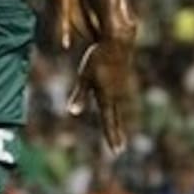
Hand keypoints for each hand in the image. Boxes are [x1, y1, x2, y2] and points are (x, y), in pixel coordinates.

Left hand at [67, 37, 134, 154]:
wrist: (119, 41)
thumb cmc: (98, 57)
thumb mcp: (85, 76)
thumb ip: (80, 95)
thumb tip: (72, 113)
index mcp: (107, 96)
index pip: (109, 121)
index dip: (112, 136)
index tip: (116, 151)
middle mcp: (116, 95)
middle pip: (115, 118)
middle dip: (116, 133)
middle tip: (119, 150)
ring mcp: (121, 88)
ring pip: (117, 109)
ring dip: (117, 123)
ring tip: (117, 135)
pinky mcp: (121, 80)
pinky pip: (117, 99)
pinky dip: (116, 110)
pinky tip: (114, 110)